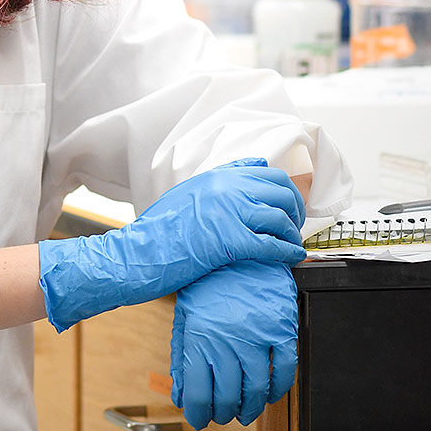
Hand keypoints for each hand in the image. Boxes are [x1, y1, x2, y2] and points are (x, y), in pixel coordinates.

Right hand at [39, 159, 305, 331]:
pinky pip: (270, 244)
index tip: (289, 206)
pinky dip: (286, 252)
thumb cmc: (156, 232)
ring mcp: (228, 213)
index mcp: (215, 176)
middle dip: (295, 211)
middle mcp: (225, 188)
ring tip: (293, 245)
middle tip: (295, 227)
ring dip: (292, 234)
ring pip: (280, 218)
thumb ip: (217, 184)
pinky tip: (290, 259)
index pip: (268, 173)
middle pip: (281, 192)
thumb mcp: (185, 195)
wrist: (135, 255)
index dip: (286, 191)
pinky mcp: (229, 241)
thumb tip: (249, 171)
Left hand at [170, 259, 299, 428]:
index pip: (198, 394)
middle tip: (222, 415)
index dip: (198, 414)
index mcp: (200, 337)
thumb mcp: (186, 315)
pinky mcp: (281, 327)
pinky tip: (270, 392)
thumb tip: (178, 392)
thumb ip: (181, 356)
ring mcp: (257, 335)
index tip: (199, 418)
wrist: (239, 245)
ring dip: (251, 407)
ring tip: (245, 410)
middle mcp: (228, 340)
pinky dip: (279, 388)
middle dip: (223, 414)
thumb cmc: (209, 278)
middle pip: (227, 397)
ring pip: (257, 389)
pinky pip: (286, 369)